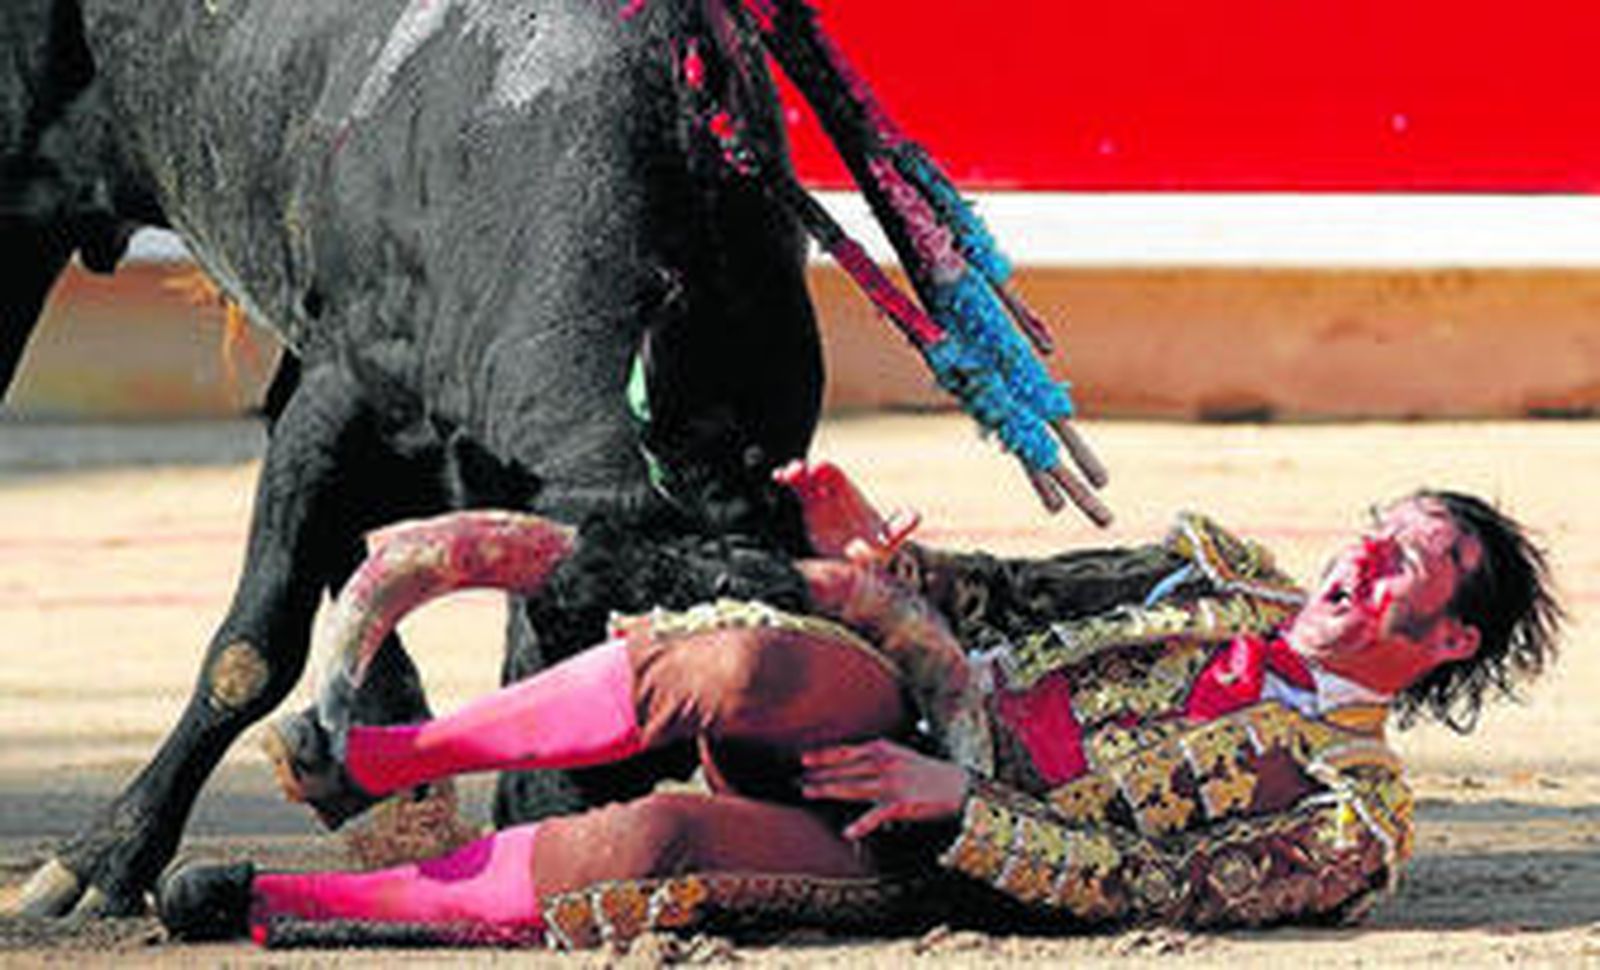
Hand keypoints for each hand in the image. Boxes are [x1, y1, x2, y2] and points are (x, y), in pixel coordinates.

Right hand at [773, 459, 919, 560]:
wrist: (857, 565)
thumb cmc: (873, 548)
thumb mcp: (886, 542)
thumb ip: (897, 529)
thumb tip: (914, 515)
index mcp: (848, 495)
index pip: (835, 478)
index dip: (828, 472)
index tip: (819, 469)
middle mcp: (828, 496)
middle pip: (814, 477)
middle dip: (805, 471)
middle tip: (796, 470)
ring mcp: (812, 504)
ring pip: (800, 485)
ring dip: (793, 477)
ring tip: (783, 475)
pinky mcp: (801, 516)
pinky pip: (790, 498)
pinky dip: (782, 487)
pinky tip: (776, 480)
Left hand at [801, 739, 968, 839]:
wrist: (958, 786)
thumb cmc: (925, 772)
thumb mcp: (899, 754)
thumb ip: (875, 755)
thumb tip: (851, 758)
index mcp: (883, 748)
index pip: (846, 751)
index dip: (823, 755)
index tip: (803, 759)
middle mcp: (885, 763)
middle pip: (844, 769)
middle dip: (818, 774)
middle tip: (796, 780)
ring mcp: (892, 784)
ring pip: (852, 787)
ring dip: (828, 790)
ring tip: (808, 792)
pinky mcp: (901, 805)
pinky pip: (877, 816)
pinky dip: (862, 824)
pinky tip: (847, 832)